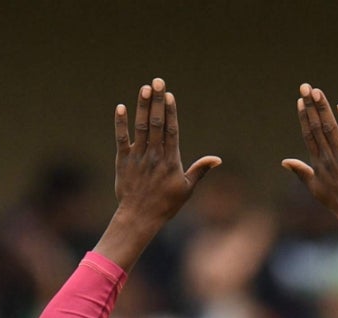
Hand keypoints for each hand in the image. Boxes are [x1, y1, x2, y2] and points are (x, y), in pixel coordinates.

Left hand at [106, 79, 220, 242]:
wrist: (140, 217)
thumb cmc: (166, 204)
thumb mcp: (187, 189)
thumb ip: (200, 170)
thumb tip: (217, 159)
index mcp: (171, 161)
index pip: (171, 130)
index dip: (170, 111)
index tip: (169, 94)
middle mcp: (154, 155)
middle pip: (156, 123)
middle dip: (157, 101)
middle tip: (157, 81)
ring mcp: (138, 157)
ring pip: (140, 127)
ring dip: (142, 106)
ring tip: (144, 88)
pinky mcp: (123, 161)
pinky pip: (121, 139)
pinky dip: (120, 123)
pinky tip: (121, 108)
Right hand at [281, 84, 337, 249]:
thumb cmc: (336, 202)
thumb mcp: (314, 187)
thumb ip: (300, 171)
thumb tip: (284, 161)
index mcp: (317, 162)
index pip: (308, 134)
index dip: (304, 116)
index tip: (300, 101)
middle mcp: (327, 156)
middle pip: (316, 126)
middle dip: (310, 106)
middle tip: (306, 87)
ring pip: (330, 128)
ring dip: (323, 109)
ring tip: (318, 92)